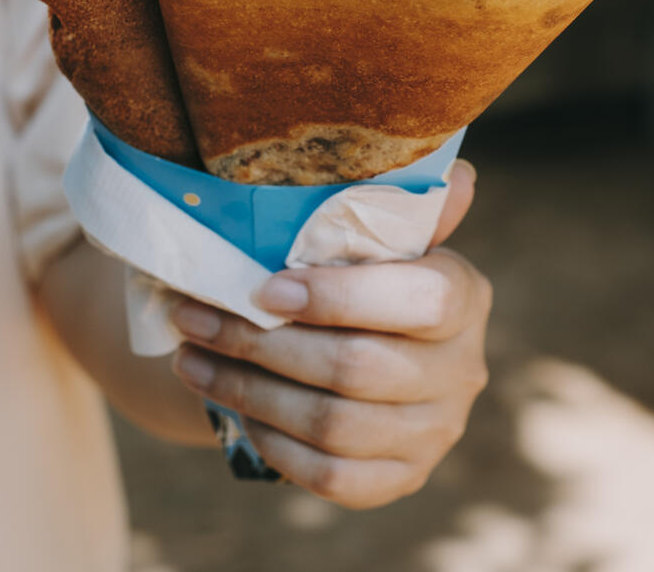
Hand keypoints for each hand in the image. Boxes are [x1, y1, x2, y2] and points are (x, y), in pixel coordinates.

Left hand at [169, 159, 489, 508]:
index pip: (418, 301)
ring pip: (334, 425)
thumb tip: (457, 174)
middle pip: (357, 367)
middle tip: (193, 317)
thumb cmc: (363, 280)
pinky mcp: (403, 479)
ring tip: (189, 359)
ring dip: (248, 392)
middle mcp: (463, 370)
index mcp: (465, 297)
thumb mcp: (378, 239)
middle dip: (261, 344)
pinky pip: (331, 476)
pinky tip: (233, 409)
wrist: (364, 356)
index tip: (263, 290)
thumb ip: (399, 211)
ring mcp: (436, 432)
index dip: (339, 298)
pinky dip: (274, 444)